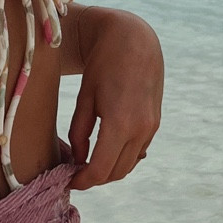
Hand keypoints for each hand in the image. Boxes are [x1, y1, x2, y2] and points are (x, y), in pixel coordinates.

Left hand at [66, 5, 163, 188]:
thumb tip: (79, 160)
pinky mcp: (154, 123)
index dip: (83, 181)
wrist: (134, 41)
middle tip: (75, 174)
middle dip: (95, 179)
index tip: (68, 181)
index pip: (101, 170)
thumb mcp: (84, 98)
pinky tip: (106, 149)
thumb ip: (79, 132)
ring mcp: (151, 128)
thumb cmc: (103, 64)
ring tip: (88, 163)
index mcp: (120, 124)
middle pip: (116, 173)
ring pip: (129, 165)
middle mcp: (140, 130)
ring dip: (109, 170)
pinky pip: (138, 152)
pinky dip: (122, 157)